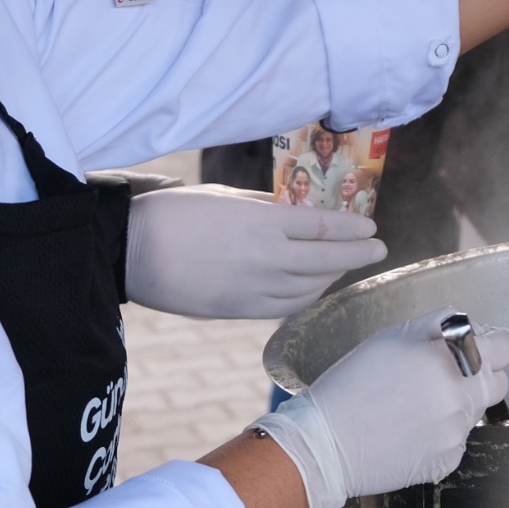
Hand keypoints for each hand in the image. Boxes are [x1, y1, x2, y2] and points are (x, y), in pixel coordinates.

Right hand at [124, 185, 386, 318]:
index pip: (321, 227)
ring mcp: (253, 289)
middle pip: (325, 260)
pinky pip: (284, 305)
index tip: (372, 227)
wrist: (131, 253)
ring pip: (309, 288)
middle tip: (377, 248)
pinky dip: (305, 296)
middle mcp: (266, 259)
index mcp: (263, 224)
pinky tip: (313, 288)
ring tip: (345, 267)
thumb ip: (263, 207)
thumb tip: (291, 211)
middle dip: (356, 254)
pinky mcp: (237, 310)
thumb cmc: (173, 214)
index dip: (351, 229)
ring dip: (332, 277)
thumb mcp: (223, 197)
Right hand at [258, 311, 508, 507]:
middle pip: (499, 384)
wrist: (324, 444)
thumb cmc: (352, 382)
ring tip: (415, 407)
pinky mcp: (446, 462)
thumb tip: (466, 326)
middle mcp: (461, 398)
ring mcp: (456, 434)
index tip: (478, 348)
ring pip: (474, 414)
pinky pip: (456, 441)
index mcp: (450, 361)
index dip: (491, 345)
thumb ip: (438, 326)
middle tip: (448, 377)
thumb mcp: (392, 337)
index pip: (502, 349)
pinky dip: (440, 435)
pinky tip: (409, 431)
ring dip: (457, 406)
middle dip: (481, 377)